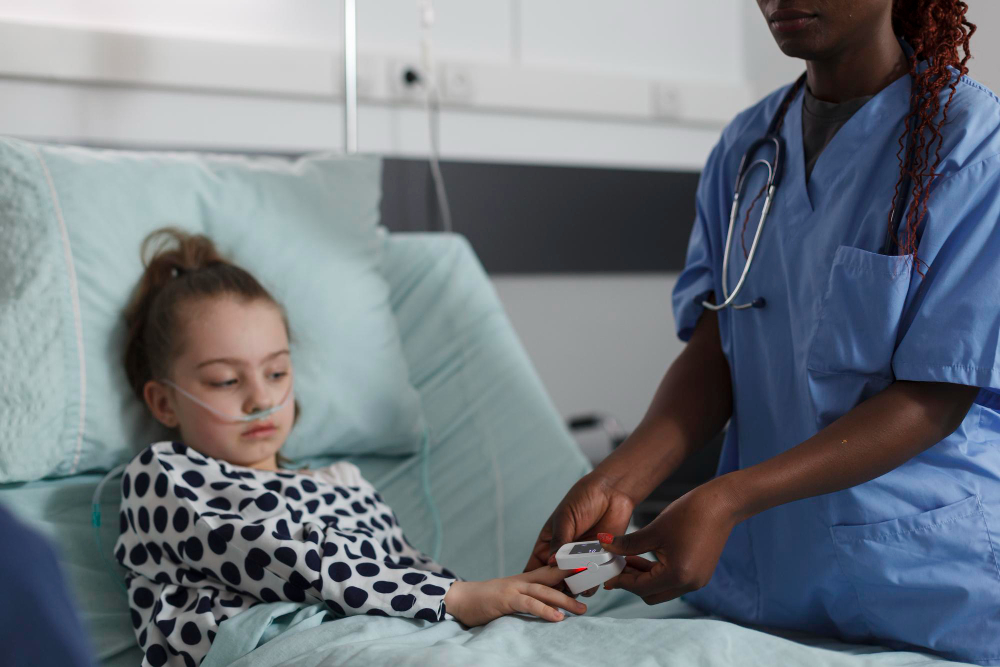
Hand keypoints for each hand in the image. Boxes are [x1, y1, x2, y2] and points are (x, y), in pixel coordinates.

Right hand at [443, 566, 587, 626]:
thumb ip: (532, 596)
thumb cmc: (486, 600)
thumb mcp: (512, 595)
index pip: (553, 572)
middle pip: (554, 578)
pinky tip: (557, 617)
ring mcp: (514, 587)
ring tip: (582, 609)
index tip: (592, 572)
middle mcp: (523, 580)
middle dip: (575, 581)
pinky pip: (529, 603)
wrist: (460, 598)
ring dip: (565, 599)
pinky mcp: (506, 599)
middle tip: (596, 586)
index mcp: (526, 578)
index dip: (572, 570)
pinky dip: (544, 610)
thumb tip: (555, 604)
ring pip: (545, 590)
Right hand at [523, 471, 634, 581]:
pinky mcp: (600, 561)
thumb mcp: (565, 519)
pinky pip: (594, 579)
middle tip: (560, 587)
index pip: (536, 567)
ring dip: (575, 587)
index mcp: (548, 543)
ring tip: (578, 584)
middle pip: (554, 581)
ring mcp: (581, 560)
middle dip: (555, 587)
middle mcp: (563, 555)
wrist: (612, 492)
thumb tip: (550, 564)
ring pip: (574, 584)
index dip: (534, 579)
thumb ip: (558, 542)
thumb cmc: (583, 499)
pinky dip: (593, 583)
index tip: (537, 587)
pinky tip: (594, 579)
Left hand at [600, 477, 740, 604]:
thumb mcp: (654, 530)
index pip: (640, 587)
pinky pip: (673, 581)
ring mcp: (697, 581)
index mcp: (678, 575)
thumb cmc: (691, 513)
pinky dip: (657, 574)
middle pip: (651, 594)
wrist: (722, 504)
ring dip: (644, 578)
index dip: (621, 580)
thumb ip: (627, 543)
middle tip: (616, 565)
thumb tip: (604, 545)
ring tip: (628, 558)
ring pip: (661, 589)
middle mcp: (690, 584)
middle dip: (632, 582)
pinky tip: (644, 557)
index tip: (606, 573)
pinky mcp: (700, 574)